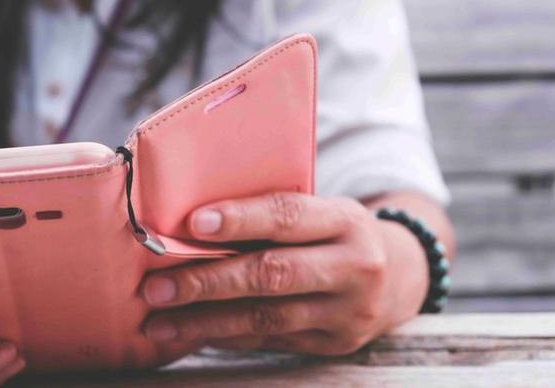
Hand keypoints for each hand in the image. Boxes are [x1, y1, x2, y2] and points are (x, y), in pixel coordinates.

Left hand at [140, 193, 428, 354]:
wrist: (399, 276)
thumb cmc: (334, 232)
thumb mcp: (320, 209)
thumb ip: (272, 212)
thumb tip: (188, 218)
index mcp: (345, 220)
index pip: (287, 215)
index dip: (240, 219)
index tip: (193, 223)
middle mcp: (354, 266)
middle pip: (271, 274)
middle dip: (206, 282)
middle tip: (156, 288)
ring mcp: (348, 312)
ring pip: (266, 318)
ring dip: (205, 321)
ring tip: (159, 321)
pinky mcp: (336, 344)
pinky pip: (270, 342)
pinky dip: (227, 337)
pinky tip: (192, 333)